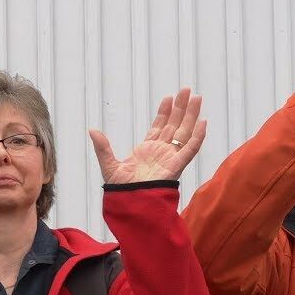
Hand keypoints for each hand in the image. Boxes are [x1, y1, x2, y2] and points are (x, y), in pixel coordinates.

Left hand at [89, 87, 205, 184]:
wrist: (130, 205)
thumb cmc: (122, 191)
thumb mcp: (109, 165)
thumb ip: (103, 148)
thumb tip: (92, 131)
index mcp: (148, 150)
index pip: (160, 127)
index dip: (164, 112)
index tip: (168, 98)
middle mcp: (162, 152)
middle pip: (175, 125)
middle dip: (181, 108)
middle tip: (187, 90)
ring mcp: (171, 158)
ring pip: (184, 132)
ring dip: (191, 116)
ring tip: (197, 98)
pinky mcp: (177, 166)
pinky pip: (190, 150)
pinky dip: (198, 137)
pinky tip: (203, 122)